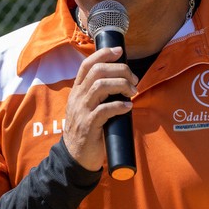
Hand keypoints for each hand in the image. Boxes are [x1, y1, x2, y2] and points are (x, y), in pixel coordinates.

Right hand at [62, 45, 136, 171]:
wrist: (75, 156)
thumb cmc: (86, 130)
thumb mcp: (87, 108)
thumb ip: (98, 95)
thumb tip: (122, 84)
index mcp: (77, 91)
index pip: (87, 64)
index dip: (103, 54)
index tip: (119, 51)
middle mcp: (78, 97)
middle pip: (97, 71)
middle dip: (120, 70)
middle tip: (134, 79)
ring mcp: (82, 111)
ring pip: (100, 86)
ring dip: (121, 85)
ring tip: (133, 91)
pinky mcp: (89, 125)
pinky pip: (104, 110)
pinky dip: (119, 106)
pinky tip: (128, 107)